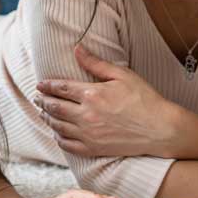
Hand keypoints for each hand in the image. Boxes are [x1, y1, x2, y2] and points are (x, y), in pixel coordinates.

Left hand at [35, 44, 184, 157]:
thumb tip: (77, 48)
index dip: (47, 86)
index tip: (40, 84)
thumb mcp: (122, 75)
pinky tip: (57, 134)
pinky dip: (59, 139)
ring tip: (43, 113)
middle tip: (37, 98)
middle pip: (55, 107)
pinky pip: (68, 145)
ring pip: (58, 126)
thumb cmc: (144, 99)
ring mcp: (89, 134)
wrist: (160, 129)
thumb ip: (96, 63)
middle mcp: (86, 115)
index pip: (61, 88)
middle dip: (43, 102)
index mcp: (92, 94)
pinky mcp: (94, 149)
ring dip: (48, 119)